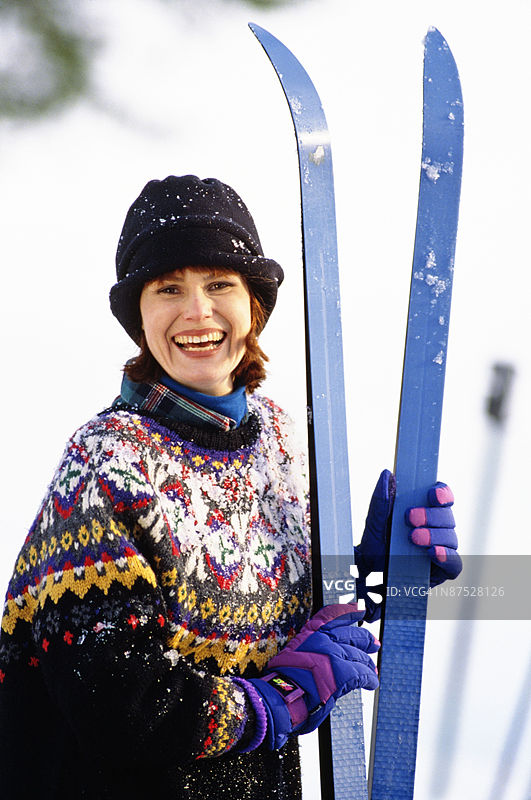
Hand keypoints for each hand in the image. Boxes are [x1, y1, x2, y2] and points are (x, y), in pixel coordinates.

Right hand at [247, 604, 378, 749]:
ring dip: (368, 665)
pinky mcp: (343, 673)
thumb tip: (318, 658)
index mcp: (309, 633)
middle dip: (365, 639)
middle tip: (374, 643)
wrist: (281, 696)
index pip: (332, 615)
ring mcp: (333, 655)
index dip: (347, 611)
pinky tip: (371, 683)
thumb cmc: (283, 681)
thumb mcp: (292, 654)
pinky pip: (362, 674)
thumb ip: (309, 651)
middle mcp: (323, 640)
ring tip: (372, 671)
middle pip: (352, 635)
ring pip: (359, 656)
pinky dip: (369, 679)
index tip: (358, 609)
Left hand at [355, 471, 461, 620]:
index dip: (442, 493)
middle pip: (448, 517)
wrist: (366, 579)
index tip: (432, 494)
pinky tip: (433, 553)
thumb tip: (387, 474)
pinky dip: (447, 557)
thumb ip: (381, 501)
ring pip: (452, 538)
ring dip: (435, 535)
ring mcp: (441, 550)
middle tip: (410, 518)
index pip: (442, 497)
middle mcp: (436, 530)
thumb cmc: (373, 549)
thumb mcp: (374, 524)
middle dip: (432, 516)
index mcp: (423, 512)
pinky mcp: (442, 572)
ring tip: (414, 538)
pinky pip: (454, 564)